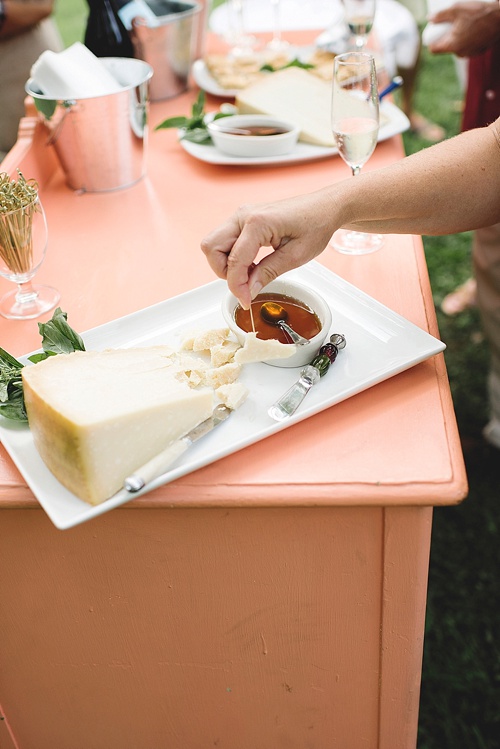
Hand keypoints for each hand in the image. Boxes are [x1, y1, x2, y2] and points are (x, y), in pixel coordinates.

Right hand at [201, 190, 337, 308]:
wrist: (324, 208)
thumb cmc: (316, 224)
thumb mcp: (295, 256)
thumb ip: (268, 273)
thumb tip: (247, 290)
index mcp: (257, 222)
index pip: (233, 261)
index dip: (236, 286)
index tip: (245, 301)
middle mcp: (243, 215)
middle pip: (211, 248)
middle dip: (223, 272)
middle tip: (245, 284)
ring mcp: (241, 215)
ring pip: (214, 244)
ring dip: (226, 264)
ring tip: (252, 273)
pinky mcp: (243, 219)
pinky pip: (225, 240)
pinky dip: (232, 256)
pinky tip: (252, 264)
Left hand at [428, 1, 499, 56]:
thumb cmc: (480, 13)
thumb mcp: (457, 9)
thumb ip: (440, 15)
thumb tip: (429, 18)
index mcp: (452, 46)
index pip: (434, 50)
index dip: (431, 42)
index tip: (433, 33)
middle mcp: (460, 53)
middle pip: (446, 48)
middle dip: (446, 38)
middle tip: (449, 25)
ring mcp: (471, 53)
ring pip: (458, 48)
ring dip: (457, 39)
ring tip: (462, 25)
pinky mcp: (479, 51)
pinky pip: (469, 47)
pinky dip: (468, 40)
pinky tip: (472, 30)